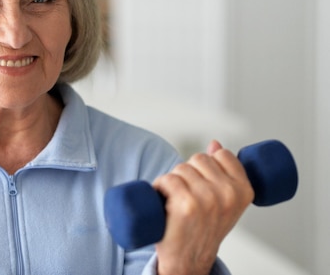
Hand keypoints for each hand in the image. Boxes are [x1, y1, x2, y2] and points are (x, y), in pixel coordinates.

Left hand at [152, 141, 253, 274]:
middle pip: (198, 158)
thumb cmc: (204, 228)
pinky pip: (167, 179)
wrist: (189, 260)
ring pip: (181, 168)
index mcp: (244, 191)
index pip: (222, 154)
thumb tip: (214, 144)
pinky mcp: (186, 205)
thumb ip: (223, 171)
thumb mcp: (224, 201)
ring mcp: (208, 199)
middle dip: (188, 172)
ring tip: (175, 201)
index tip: (203, 183)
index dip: (206, 166)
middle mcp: (229, 194)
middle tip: (186, 195)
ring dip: (172, 181)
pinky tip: (163, 202)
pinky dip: (159, 187)